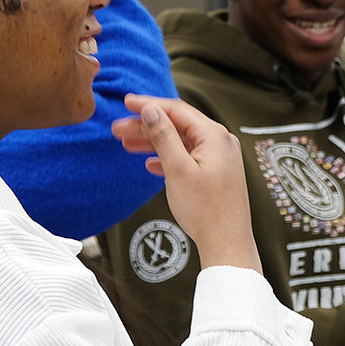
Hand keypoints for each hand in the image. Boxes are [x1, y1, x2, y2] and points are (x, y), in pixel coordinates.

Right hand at [111, 95, 260, 272]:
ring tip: (127, 145)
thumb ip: (163, 136)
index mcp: (214, 135)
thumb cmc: (205, 210)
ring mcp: (219, 158)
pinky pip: (188, 158)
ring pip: (180, 142)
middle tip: (118, 129)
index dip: (149, 105)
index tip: (126, 102)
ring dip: (154, 142)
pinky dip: (168, 158)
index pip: (176, 110)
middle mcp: (220, 142)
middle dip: (146, 126)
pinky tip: (150, 165)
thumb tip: (151, 111)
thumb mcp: (177, 169)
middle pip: (177, 125)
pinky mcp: (216, 173)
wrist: (226, 243)